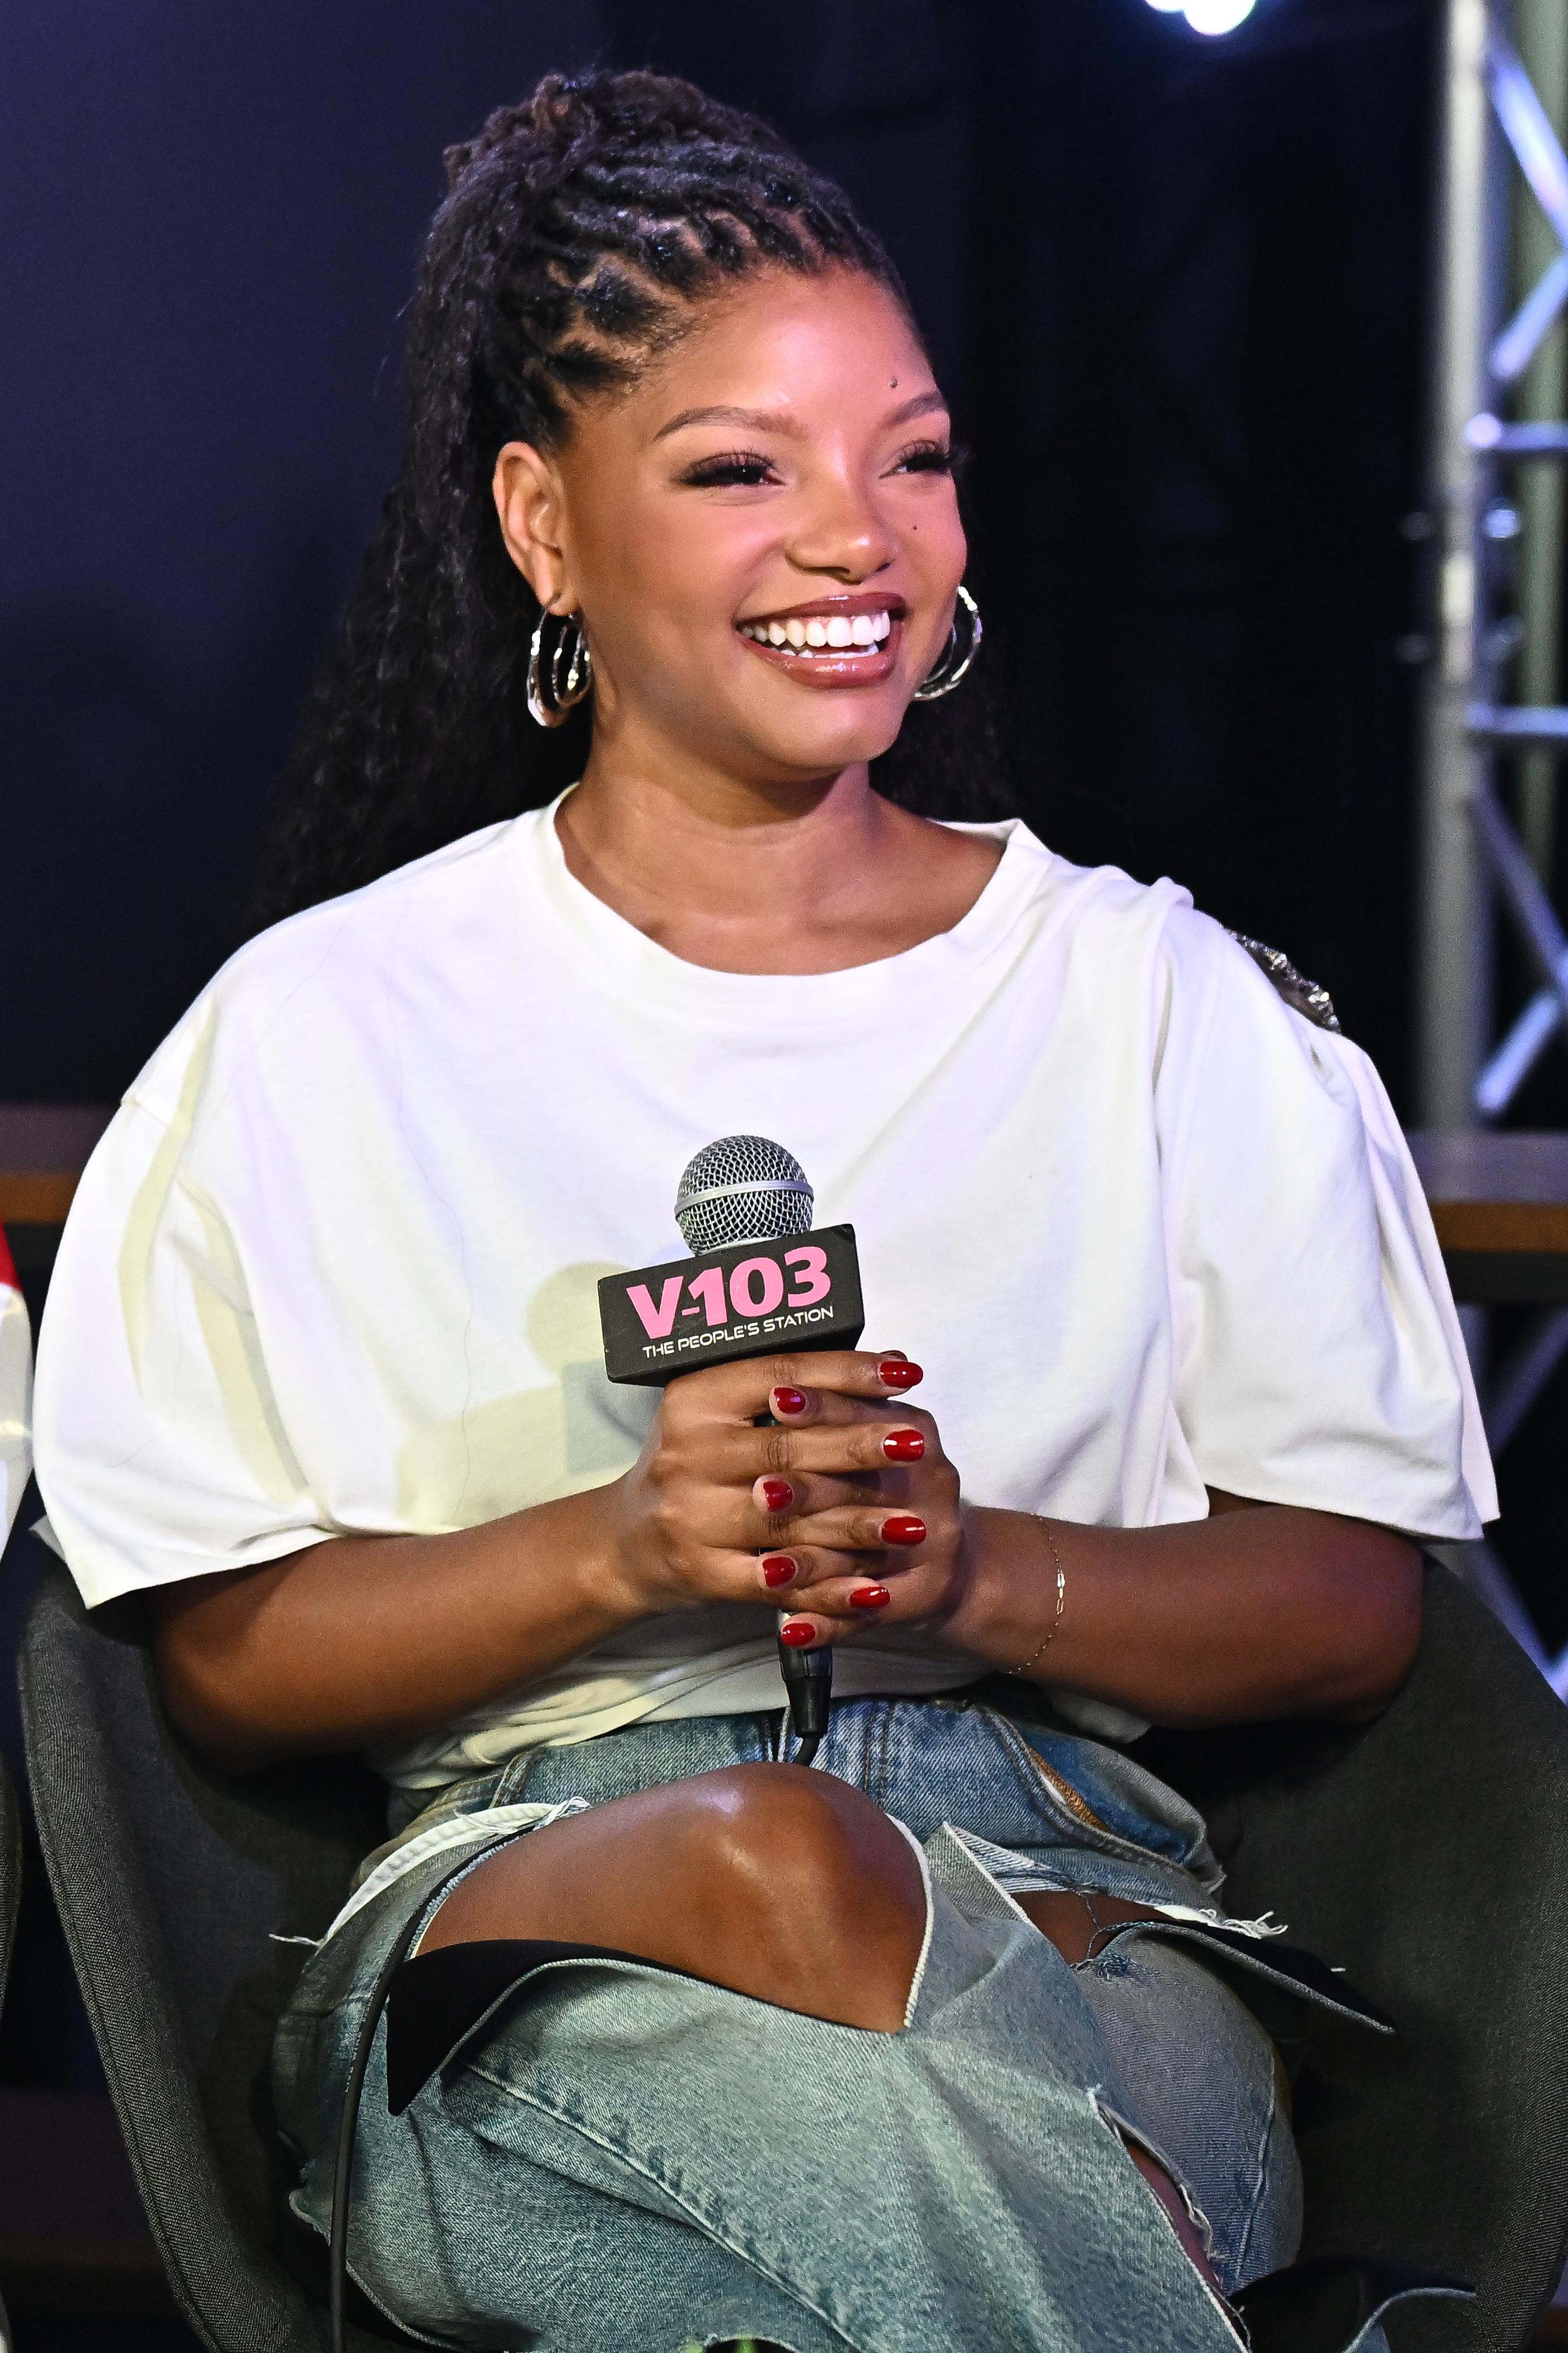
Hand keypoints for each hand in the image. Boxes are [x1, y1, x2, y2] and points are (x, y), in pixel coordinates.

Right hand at [602, 1349, 970, 1643]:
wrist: (626, 1543)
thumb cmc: (694, 1466)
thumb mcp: (720, 1414)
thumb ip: (793, 1390)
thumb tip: (891, 1364)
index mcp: (695, 1400)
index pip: (781, 1374)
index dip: (847, 1374)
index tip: (905, 1374)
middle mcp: (688, 1454)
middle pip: (788, 1448)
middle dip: (860, 1447)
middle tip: (917, 1444)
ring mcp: (692, 1518)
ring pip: (788, 1521)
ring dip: (857, 1525)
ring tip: (914, 1525)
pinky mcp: (702, 1573)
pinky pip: (775, 1584)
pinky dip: (827, 1589)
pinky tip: (872, 1589)